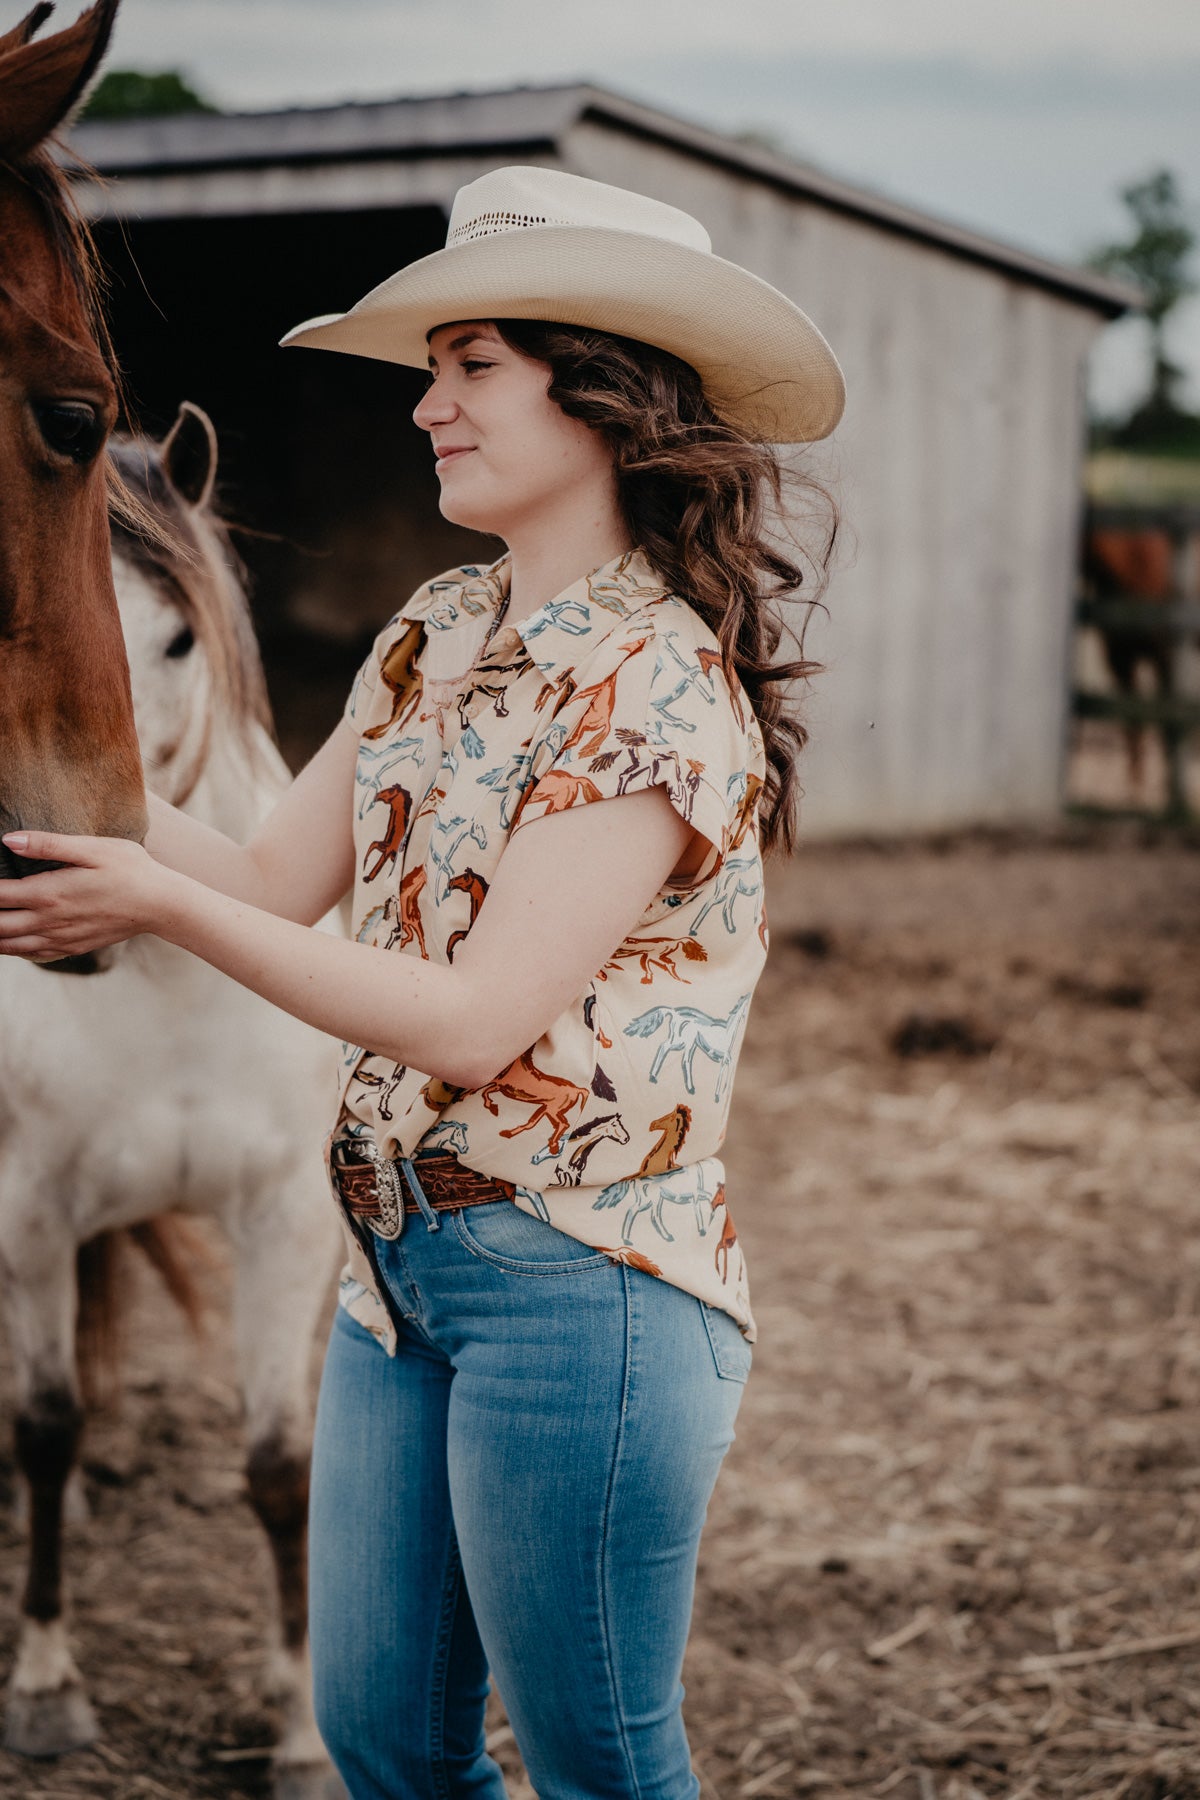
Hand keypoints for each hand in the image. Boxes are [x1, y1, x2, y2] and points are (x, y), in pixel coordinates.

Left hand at [0, 831, 175, 960]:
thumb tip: (8, 840)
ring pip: (10, 945)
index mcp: (48, 893)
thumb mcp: (92, 849)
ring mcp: (61, 938)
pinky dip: (13, 949)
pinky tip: (10, 939)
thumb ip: (48, 845)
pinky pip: (32, 954)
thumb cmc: (129, 869)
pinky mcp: (73, 946)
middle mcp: (49, 920)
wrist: (160, 905)